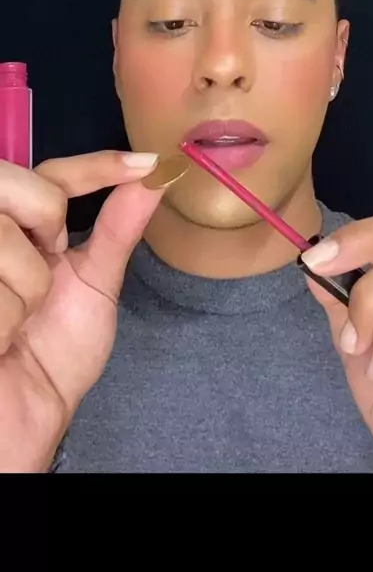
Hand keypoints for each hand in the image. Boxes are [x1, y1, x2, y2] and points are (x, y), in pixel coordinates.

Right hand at [0, 151, 164, 471]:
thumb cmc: (56, 351)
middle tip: (46, 267)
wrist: (28, 414)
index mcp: (22, 224)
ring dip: (25, 293)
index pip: (53, 173)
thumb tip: (154, 178)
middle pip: (21, 185)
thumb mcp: (95, 285)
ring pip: (6, 239)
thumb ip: (117, 229)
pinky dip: (5, 321)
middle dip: (46, 223)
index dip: (97, 165)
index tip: (148, 164)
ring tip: (16, 320)